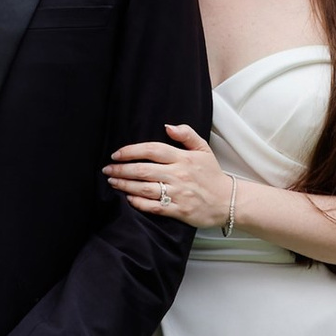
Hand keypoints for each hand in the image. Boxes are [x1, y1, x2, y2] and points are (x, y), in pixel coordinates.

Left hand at [103, 122, 228, 228]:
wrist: (227, 201)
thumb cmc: (212, 175)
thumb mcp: (203, 149)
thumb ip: (186, 134)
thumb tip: (167, 126)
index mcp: (182, 158)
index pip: (151, 150)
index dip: (131, 151)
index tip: (116, 154)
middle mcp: (178, 174)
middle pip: (143, 170)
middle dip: (121, 170)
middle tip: (107, 170)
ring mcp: (178, 193)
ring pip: (145, 188)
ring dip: (125, 185)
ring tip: (112, 182)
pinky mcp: (178, 210)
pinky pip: (154, 206)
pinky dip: (139, 202)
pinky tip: (128, 198)